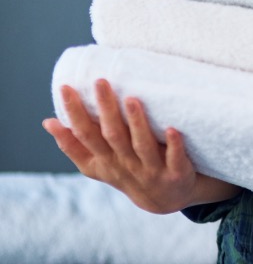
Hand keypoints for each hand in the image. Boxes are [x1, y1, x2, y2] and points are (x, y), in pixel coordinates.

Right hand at [42, 79, 239, 213]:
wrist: (166, 199)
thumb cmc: (127, 171)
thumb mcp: (97, 165)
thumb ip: (74, 145)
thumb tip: (48, 122)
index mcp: (104, 161)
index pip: (84, 136)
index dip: (74, 114)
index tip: (66, 88)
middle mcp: (125, 165)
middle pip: (112, 136)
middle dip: (105, 110)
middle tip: (100, 81)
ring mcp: (150, 170)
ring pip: (141, 145)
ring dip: (136, 123)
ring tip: (131, 99)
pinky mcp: (175, 173)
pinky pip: (174, 158)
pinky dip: (173, 144)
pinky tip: (172, 128)